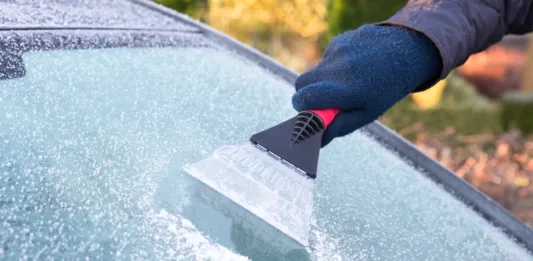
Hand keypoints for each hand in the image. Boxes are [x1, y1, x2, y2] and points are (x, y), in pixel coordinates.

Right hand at [292, 24, 441, 146]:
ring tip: (347, 81)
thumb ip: (340, 126)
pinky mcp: (339, 41)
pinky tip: (353, 66)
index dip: (302, 107)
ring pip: (314, 71)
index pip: (305, 97)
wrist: (407, 50)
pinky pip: (325, 59)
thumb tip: (316, 140)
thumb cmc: (386, 89)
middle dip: (307, 94)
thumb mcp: (367, 113)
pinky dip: (333, 66)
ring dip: (323, 80)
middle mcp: (339, 68)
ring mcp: (338, 51)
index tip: (307, 112)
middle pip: (302, 83)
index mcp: (347, 90)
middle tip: (324, 100)